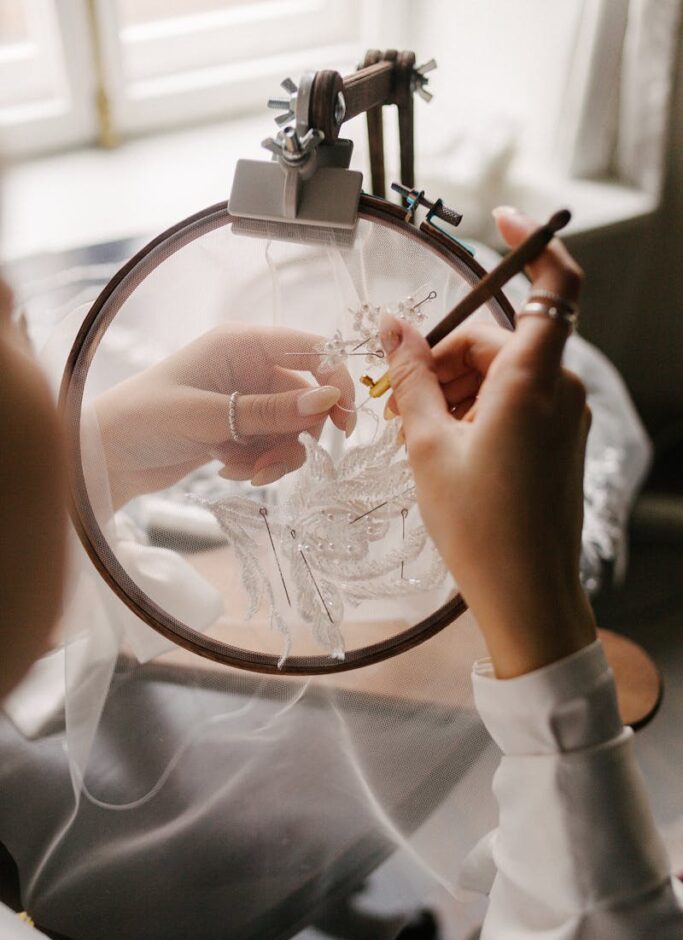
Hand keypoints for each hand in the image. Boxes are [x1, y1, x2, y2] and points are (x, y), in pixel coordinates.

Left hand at [93, 324, 354, 508]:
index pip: (312, 350)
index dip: (335, 382)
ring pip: (293, 430)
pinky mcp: (241, 429)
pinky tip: (228, 469)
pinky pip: (274, 448)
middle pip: (308, 397)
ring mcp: (247, 400)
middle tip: (276, 464)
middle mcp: (250, 367)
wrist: (106, 455)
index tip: (343, 422)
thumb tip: (326, 401)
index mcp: (242, 344)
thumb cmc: (144, 419)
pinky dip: (259, 464)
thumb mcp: (209, 415)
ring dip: (276, 457)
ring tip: (244, 472)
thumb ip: (269, 411)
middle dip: (297, 435)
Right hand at [381, 207, 595, 677]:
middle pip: (500, 341)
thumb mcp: (428, 445)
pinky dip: (476, 409)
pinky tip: (440, 443)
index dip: (534, 242)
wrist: (528, 595)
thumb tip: (392, 324)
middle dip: (445, 357)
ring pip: (503, 374)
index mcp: (534, 381)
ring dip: (455, 388)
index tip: (499, 221)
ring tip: (410, 431)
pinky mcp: (558, 441)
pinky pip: (515, 402)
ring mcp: (564, 418)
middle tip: (393, 398)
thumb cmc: (479, 525)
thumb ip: (410, 377)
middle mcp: (560, 390)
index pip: (556, 284)